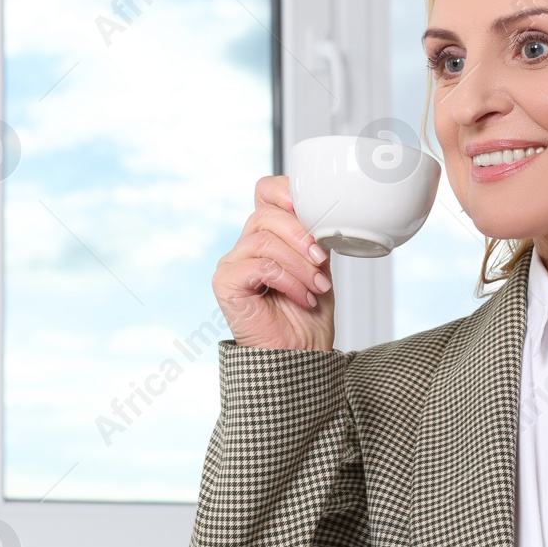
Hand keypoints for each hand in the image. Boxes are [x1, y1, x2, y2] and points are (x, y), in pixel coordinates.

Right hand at [213, 176, 334, 350]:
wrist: (300, 354)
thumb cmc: (308, 315)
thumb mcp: (319, 265)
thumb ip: (313, 235)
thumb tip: (322, 210)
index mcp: (266, 234)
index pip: (266, 191)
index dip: (287, 193)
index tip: (314, 214)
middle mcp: (244, 245)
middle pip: (266, 215)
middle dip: (302, 236)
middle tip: (321, 263)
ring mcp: (231, 263)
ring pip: (265, 240)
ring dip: (300, 265)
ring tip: (316, 287)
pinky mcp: (225, 282)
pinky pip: (260, 266)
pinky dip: (288, 280)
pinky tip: (302, 297)